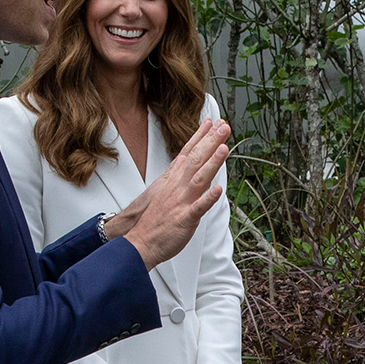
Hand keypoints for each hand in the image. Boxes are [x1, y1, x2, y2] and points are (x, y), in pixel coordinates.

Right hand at [117, 119, 230, 269]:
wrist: (140, 241)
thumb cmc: (152, 219)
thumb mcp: (161, 190)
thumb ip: (174, 174)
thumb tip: (182, 160)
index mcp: (174, 180)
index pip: (189, 153)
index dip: (201, 136)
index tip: (212, 122)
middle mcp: (178, 187)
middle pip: (196, 160)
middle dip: (211, 142)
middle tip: (224, 126)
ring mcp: (181, 202)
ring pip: (199, 179)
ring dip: (212, 163)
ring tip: (224, 148)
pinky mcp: (184, 219)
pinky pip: (198, 207)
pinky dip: (208, 199)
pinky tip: (218, 189)